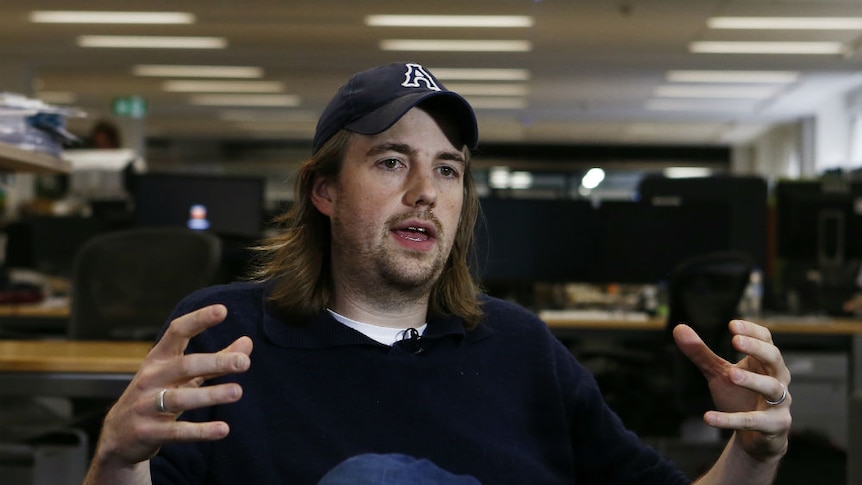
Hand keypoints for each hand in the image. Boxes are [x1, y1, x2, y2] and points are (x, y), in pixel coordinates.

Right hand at [94, 304, 252, 467]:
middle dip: (214, 362)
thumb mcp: (183, 374)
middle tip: (244, 362)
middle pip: (184, 365)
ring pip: (179, 398)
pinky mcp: (148, 432)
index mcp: (160, 358)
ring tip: (237, 391)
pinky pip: (177, 431)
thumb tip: (248, 342)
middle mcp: (151, 378)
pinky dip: (200, 431)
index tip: (222, 310)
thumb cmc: (157, 394)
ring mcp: (146, 405)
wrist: (119, 434)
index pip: (177, 332)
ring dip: (210, 395)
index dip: (198, 320)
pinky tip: (223, 429)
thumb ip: (216, 359)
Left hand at [673, 320, 790, 459]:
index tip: (732, 325)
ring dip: (752, 380)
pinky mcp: (774, 425)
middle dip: (757, 348)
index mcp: (764, 362)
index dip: (752, 331)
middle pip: (774, 358)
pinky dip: (731, 419)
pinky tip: (708, 417)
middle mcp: (777, 379)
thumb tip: (678, 328)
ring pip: (771, 387)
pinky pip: (753, 421)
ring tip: (730, 374)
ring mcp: (779, 402)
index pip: (766, 339)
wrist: (757, 436)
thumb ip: (701, 353)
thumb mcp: (718, 373)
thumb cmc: (740, 396)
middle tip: (735, 341)